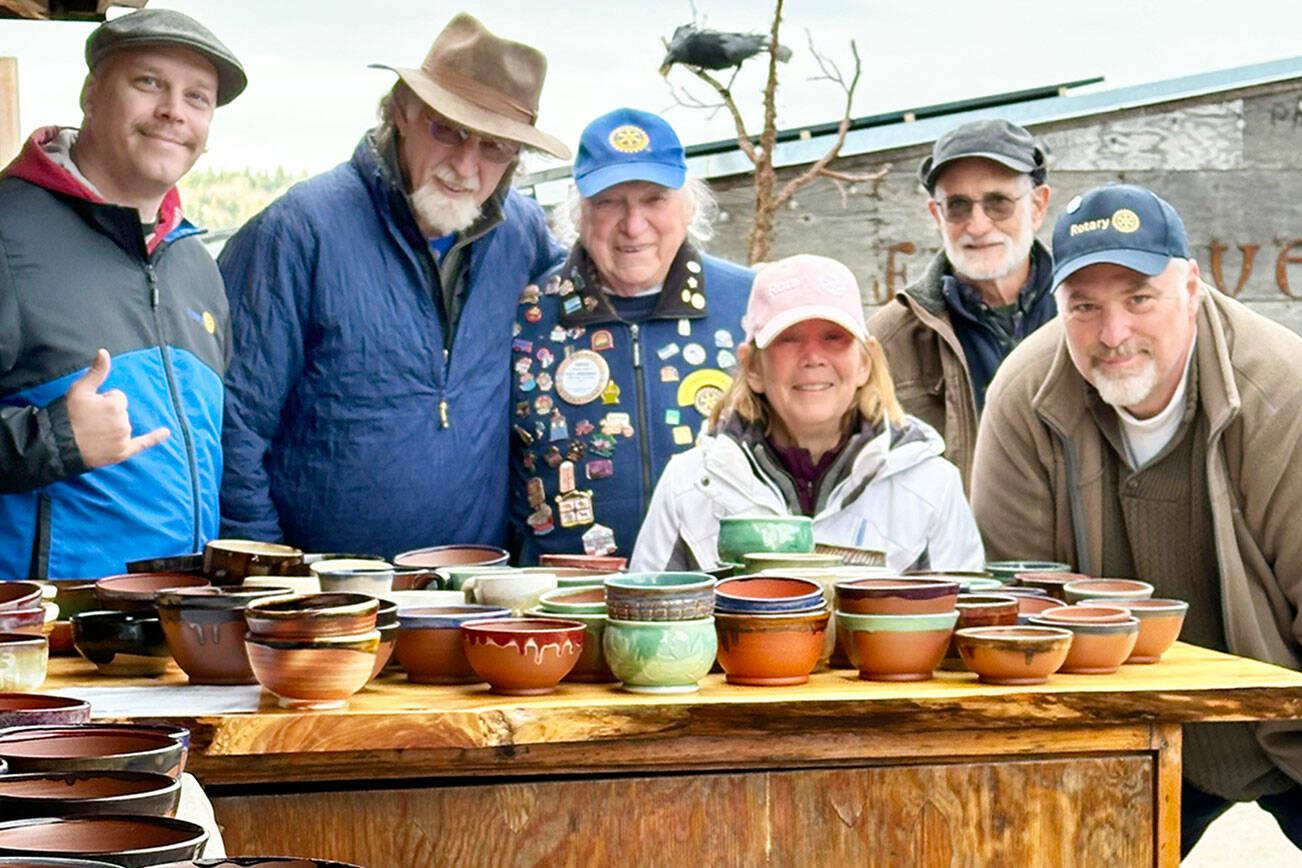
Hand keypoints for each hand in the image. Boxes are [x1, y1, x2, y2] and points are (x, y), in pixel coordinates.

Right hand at [66, 349, 169, 467]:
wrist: (59, 444)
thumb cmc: (68, 414)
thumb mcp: (80, 389)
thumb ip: (97, 371)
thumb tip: (104, 351)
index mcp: (116, 404)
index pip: (117, 397)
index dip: (103, 400)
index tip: (90, 408)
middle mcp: (124, 421)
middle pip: (121, 411)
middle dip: (107, 414)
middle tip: (89, 421)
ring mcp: (124, 438)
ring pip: (124, 425)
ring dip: (112, 426)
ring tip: (92, 432)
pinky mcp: (122, 452)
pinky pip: (143, 443)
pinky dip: (154, 438)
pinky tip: (166, 432)